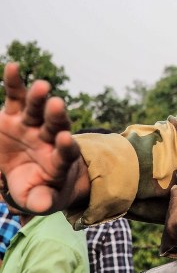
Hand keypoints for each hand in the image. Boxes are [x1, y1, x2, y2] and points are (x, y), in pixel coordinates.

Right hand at [0, 62, 84, 213]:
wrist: (26, 173)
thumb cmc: (36, 188)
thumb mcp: (38, 199)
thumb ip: (41, 200)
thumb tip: (44, 205)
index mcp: (59, 160)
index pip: (66, 153)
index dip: (66, 147)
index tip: (66, 140)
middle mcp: (49, 138)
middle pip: (56, 125)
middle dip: (56, 116)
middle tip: (57, 105)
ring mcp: (33, 124)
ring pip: (39, 109)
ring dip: (39, 98)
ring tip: (41, 86)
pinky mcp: (16, 114)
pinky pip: (17, 96)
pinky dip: (15, 82)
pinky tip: (13, 67)